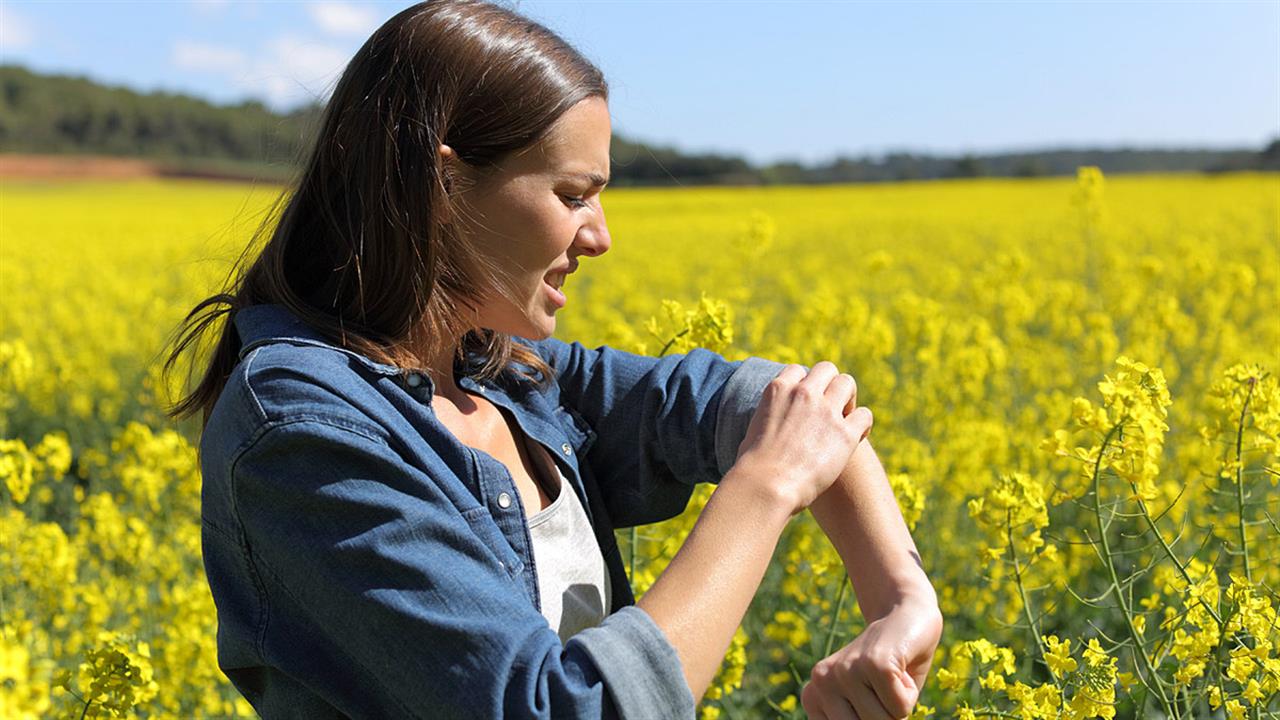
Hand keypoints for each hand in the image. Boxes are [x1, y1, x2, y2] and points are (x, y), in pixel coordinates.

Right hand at [733, 362, 873, 515]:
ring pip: (847, 384)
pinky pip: (864, 415)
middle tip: (831, 405)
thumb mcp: (753, 430)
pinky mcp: (844, 433)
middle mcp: (804, 393)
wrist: (766, 485)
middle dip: (830, 384)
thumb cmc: (753, 466)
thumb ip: (768, 417)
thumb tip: (769, 426)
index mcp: (778, 390)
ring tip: (845, 417)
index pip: (797, 371)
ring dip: (848, 398)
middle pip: (827, 370)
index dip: (804, 384)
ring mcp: (826, 411)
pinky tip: (857, 436)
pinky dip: (862, 424)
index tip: (807, 398)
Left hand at [801, 596, 942, 718]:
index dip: (867, 718)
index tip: (868, 698)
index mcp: (812, 696)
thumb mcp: (864, 703)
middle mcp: (821, 681)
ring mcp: (845, 670)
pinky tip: (900, 667)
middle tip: (882, 687)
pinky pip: (899, 708)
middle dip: (883, 716)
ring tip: (890, 674)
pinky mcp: (872, 663)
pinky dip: (910, 693)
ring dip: (898, 703)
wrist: (904, 615)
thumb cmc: (887, 668)